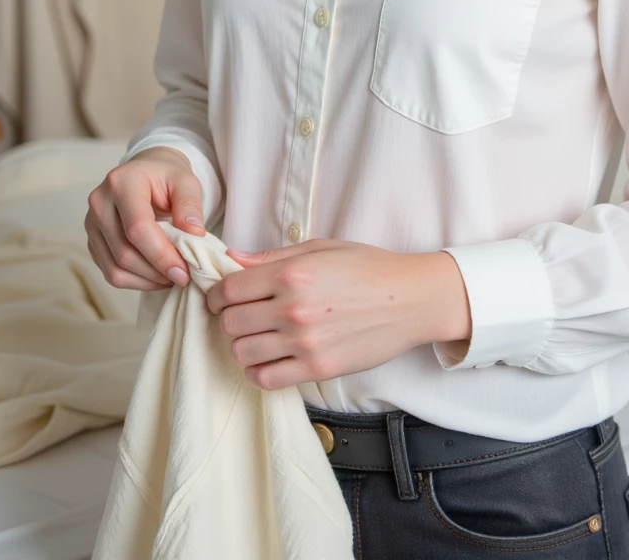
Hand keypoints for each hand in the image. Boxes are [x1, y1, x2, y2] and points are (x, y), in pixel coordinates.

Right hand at [85, 147, 206, 291]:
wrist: (146, 174)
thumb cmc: (167, 178)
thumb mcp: (186, 182)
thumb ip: (190, 206)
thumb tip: (194, 234)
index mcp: (122, 182)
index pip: (137, 227)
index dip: (161, 254)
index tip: (183, 270)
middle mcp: (100, 203)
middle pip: (124, 252)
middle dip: (156, 271)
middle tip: (182, 276)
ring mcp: (92, 224)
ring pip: (114, 268)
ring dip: (146, 280)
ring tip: (171, 277)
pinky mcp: (93, 242)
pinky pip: (110, 272)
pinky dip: (135, 281)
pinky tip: (156, 275)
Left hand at [206, 237, 471, 389]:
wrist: (411, 299)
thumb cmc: (368, 267)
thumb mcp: (321, 248)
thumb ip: (273, 257)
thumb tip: (231, 260)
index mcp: (292, 272)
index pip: (229, 289)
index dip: (217, 294)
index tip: (221, 298)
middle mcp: (293, 308)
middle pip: (231, 322)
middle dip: (229, 318)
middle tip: (242, 315)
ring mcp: (305, 342)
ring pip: (242, 353)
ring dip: (243, 345)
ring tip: (257, 337)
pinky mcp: (318, 369)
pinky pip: (266, 379)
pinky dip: (258, 371)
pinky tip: (269, 359)